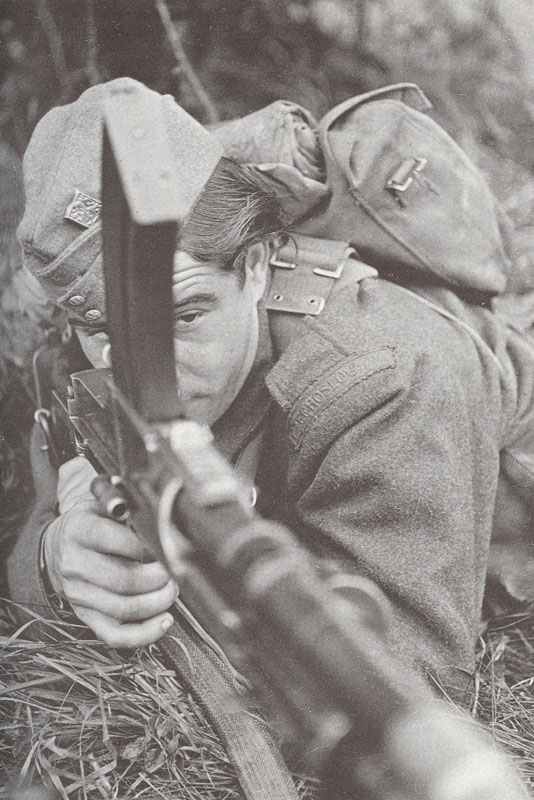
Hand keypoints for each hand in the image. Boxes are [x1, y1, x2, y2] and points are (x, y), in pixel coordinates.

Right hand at [44, 457, 176, 647]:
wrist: (60, 547)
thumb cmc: (90, 523)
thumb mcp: (100, 503)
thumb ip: (125, 502)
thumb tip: (154, 504)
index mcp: (79, 530)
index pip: (114, 540)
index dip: (146, 545)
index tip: (165, 544)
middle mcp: (75, 564)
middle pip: (121, 579)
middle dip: (157, 577)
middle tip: (175, 570)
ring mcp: (79, 594)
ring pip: (122, 609)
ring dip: (156, 602)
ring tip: (173, 590)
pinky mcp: (86, 616)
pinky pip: (114, 634)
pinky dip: (143, 633)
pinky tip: (164, 621)